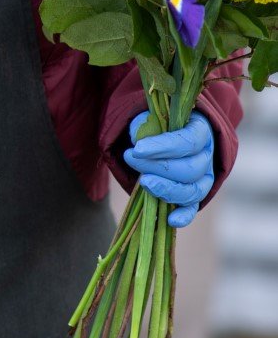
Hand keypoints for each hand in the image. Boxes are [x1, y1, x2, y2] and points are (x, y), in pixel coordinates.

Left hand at [123, 111, 214, 227]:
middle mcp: (207, 157)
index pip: (187, 142)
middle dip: (157, 167)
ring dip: (166, 189)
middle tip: (131, 159)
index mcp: (201, 131)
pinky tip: (170, 220)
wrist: (165, 138)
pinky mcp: (194, 196)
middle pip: (190, 168)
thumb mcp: (152, 118)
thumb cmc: (159, 126)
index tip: (137, 149)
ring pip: (192, 190)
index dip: (162, 146)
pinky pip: (193, 209)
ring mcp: (203, 179)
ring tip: (143, 182)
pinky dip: (183, 216)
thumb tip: (139, 140)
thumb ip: (146, 126)